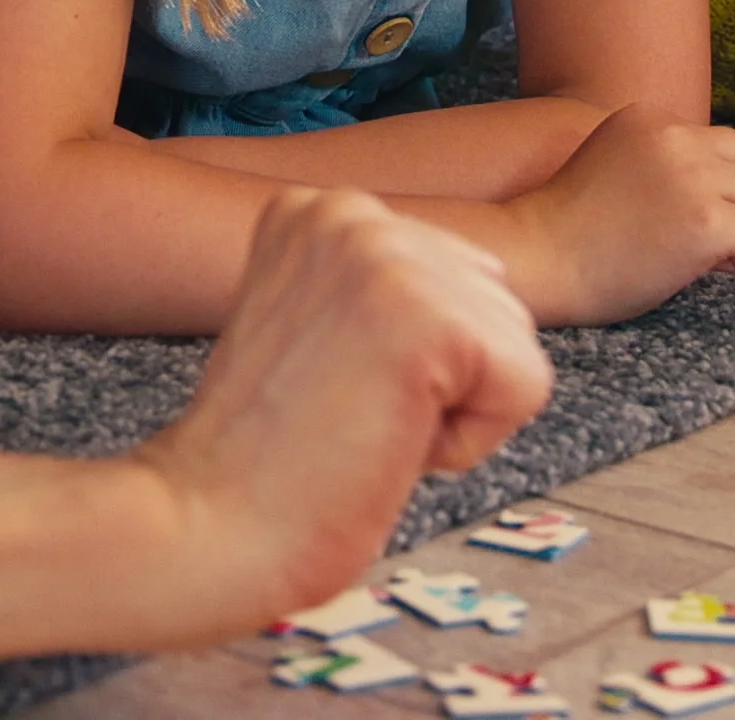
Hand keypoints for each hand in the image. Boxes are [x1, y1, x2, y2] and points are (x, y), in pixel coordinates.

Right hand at [134, 189, 552, 633]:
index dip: (413, 362)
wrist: (209, 526)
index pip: (456, 276)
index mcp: (318, 209)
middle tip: (343, 415)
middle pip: (495, 303)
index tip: (327, 389)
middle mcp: (351, 211)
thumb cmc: (266, 460)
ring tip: (358, 427)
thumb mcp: (319, 327)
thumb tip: (489, 274)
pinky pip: (525, 388)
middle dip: (443, 382)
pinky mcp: (430, 317)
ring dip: (454, 414)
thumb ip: (384, 289)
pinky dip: (468, 444)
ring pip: (515, 346)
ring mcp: (388, 256)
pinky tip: (385, 443)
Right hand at [508, 104, 734, 324]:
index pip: (721, 143)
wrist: (538, 260)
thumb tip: (732, 182)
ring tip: (702, 250)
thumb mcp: (616, 161)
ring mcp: (692, 177)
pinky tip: (704, 268)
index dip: (709, 183)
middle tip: (698, 232)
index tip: (673, 213)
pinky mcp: (706, 221)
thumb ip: (665, 157)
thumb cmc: (570, 227)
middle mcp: (675, 137)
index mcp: (650, 117)